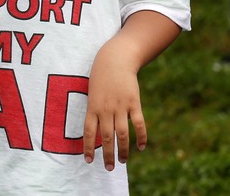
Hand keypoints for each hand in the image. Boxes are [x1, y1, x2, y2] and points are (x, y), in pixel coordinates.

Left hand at [83, 40, 147, 170]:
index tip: (89, 161)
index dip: (88, 147)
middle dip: (107, 155)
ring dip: (123, 150)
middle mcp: (105, 109)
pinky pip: (138, 124)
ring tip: (122, 162)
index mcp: (92, 107)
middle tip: (108, 168)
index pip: (88, 132)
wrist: (115, 60)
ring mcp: (120, 106)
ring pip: (122, 134)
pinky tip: (141, 147)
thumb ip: (95, 111)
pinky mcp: (134, 103)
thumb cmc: (101, 77)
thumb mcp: (92, 93)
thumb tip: (97, 131)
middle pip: (106, 137)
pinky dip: (141, 137)